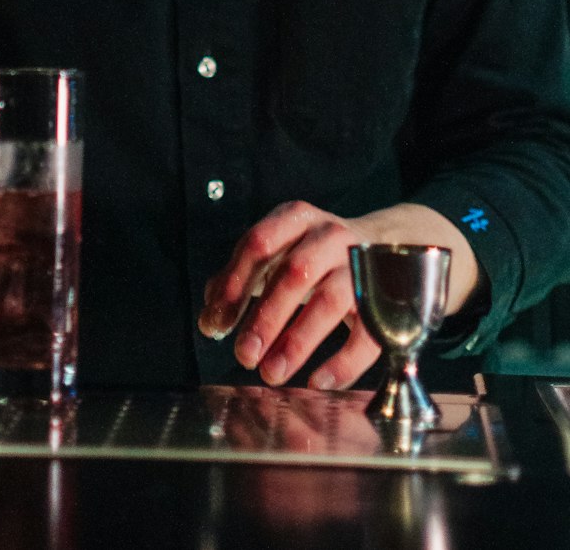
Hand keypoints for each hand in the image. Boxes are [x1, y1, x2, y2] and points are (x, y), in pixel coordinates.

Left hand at [197, 200, 479, 390]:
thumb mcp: (279, 252)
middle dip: (265, 318)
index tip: (215, 325)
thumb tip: (210, 320)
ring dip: (297, 340)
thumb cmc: (316, 256)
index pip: (258, 245)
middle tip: (243, 356)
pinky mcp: (388, 300)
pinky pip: (368, 334)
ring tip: (271, 373)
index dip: (234, 285)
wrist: (390, 246)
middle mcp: (330, 235)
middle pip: (294, 274)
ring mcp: (362, 264)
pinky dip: (342, 362)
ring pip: (330, 301)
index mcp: (296, 218)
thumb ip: (241, 280)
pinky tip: (317, 381)